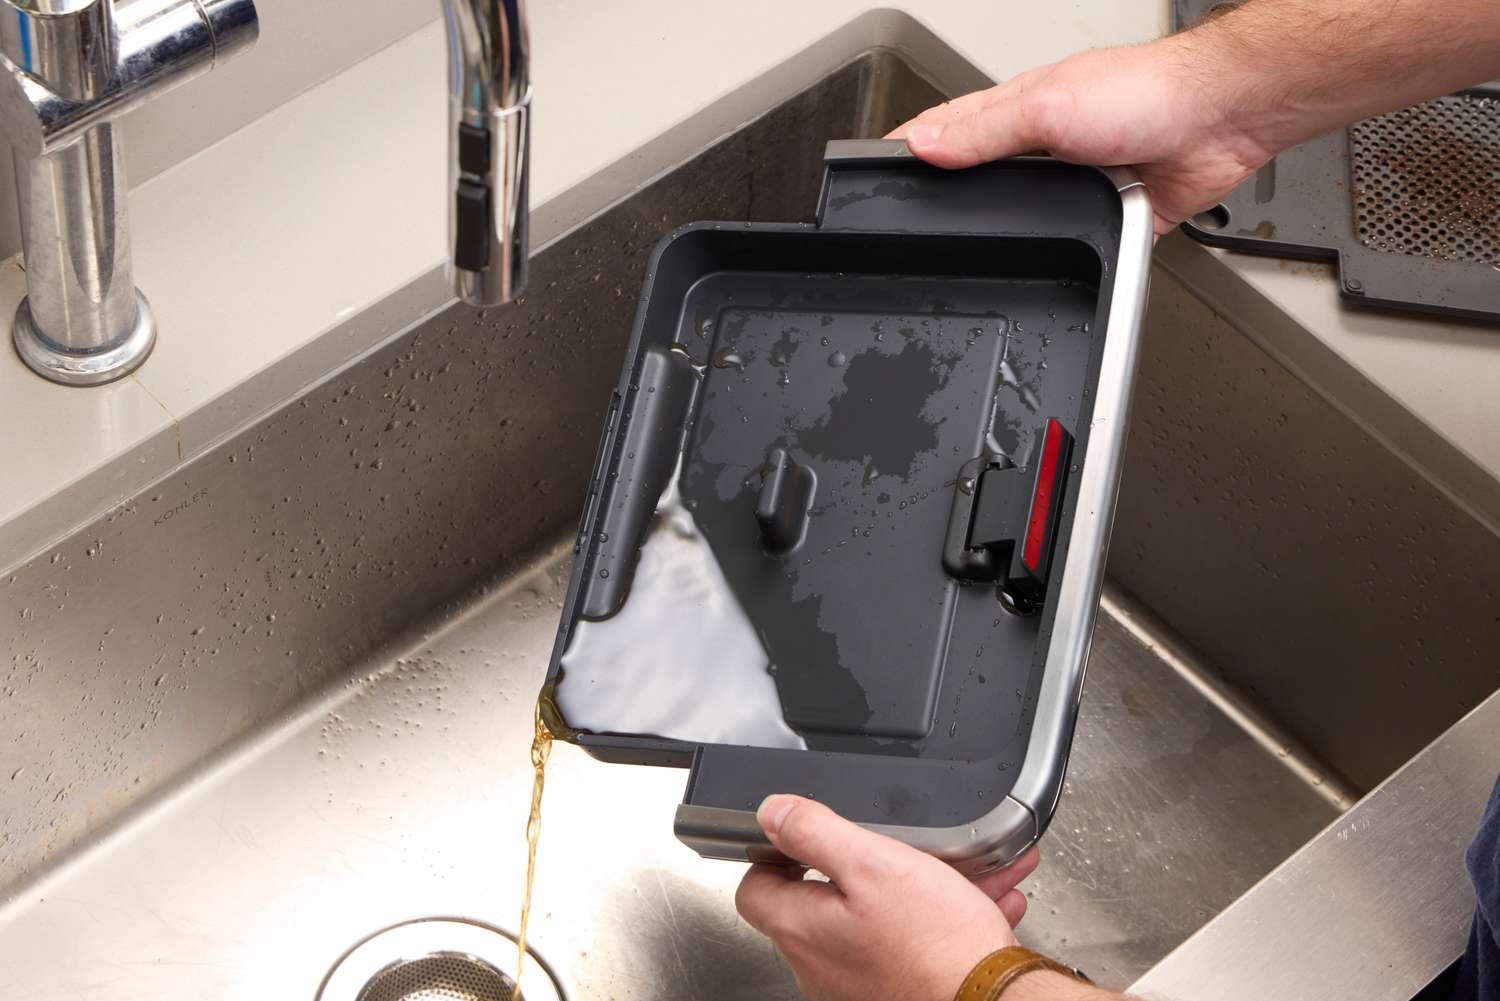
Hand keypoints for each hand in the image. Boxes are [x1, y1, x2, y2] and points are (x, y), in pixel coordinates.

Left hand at [735, 794, 1040, 1000]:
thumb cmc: (936, 945)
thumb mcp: (872, 864)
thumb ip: (814, 832)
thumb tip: (771, 812)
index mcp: (803, 929)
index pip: (756, 887)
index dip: (776, 853)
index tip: (806, 836)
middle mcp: (821, 964)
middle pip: (820, 900)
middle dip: (863, 865)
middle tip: (893, 848)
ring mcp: (857, 983)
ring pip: (877, 918)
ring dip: (917, 888)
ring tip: (957, 871)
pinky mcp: (896, 988)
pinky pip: (911, 942)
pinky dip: (942, 917)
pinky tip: (980, 899)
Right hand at [887, 39, 1277, 235]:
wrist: (1222, 119)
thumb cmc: (1149, 91)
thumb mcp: (1048, 106)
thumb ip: (986, 130)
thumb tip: (925, 147)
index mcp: (1022, 110)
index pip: (951, 129)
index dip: (913, 148)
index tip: (874, 169)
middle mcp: (1048, 146)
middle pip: (984, 180)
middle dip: (953, 203)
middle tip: (912, 227)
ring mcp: (1079, 183)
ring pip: (1031, 219)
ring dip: (1016, 234)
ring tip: (975, 257)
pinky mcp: (1114, 216)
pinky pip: (1082, 246)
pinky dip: (1072, 256)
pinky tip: (1054, 265)